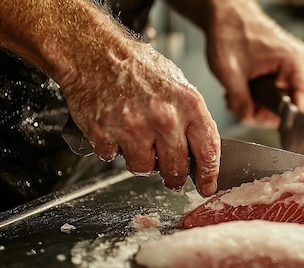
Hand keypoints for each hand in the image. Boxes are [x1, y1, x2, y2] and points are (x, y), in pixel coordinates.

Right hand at [0, 0, 220, 195]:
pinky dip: (114, 149)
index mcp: (188, 104)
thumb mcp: (179, 85)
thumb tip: (201, 151)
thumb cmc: (137, 67)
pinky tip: (116, 130)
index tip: (207, 186)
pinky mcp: (104, 135)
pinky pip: (114, 158)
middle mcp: (164, 118)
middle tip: (172, 177)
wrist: (94, 53)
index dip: (209, 174)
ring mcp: (133, 128)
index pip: (208, 150)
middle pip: (176, 168)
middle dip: (175, 177)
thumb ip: (191, 118)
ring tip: (137, 139)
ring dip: (142, 161)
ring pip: (145, 169)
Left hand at [203, 1, 303, 126]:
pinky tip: (247, 92)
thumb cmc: (230, 33)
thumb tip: (247, 118)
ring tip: (243, 99)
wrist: (227, 15)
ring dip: (267, 106)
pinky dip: (266, 98)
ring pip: (291, 100)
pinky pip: (284, 91)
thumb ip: (240, 100)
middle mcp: (301, 63)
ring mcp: (295, 65)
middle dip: (274, 114)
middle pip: (302, 104)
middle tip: (251, 111)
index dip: (288, 117)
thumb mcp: (229, 72)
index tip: (267, 118)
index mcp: (294, 62)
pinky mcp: (286, 67)